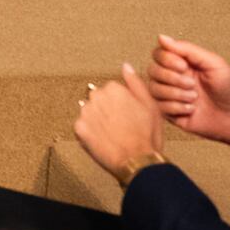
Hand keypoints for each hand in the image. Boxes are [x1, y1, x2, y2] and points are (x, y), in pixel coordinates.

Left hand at [74, 62, 171, 178]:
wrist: (137, 162)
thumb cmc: (147, 136)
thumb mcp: (150, 105)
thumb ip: (135, 82)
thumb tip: (126, 66)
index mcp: (113, 89)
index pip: (111, 90)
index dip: (122, 104)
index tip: (127, 114)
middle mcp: (96, 97)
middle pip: (98, 99)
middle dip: (107, 110)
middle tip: (121, 126)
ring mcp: (86, 113)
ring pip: (90, 113)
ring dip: (98, 121)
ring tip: (113, 134)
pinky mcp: (79, 129)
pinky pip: (82, 127)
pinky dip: (90, 133)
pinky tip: (104, 140)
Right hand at [149, 33, 229, 163]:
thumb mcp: (213, 63)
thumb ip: (187, 49)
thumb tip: (161, 36)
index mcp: (184, 64)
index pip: (159, 54)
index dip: (166, 59)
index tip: (184, 67)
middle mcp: (175, 79)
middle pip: (152, 70)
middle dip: (171, 78)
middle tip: (192, 85)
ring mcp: (173, 97)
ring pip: (154, 89)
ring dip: (174, 93)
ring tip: (194, 98)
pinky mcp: (172, 115)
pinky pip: (160, 107)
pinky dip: (176, 107)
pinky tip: (192, 110)